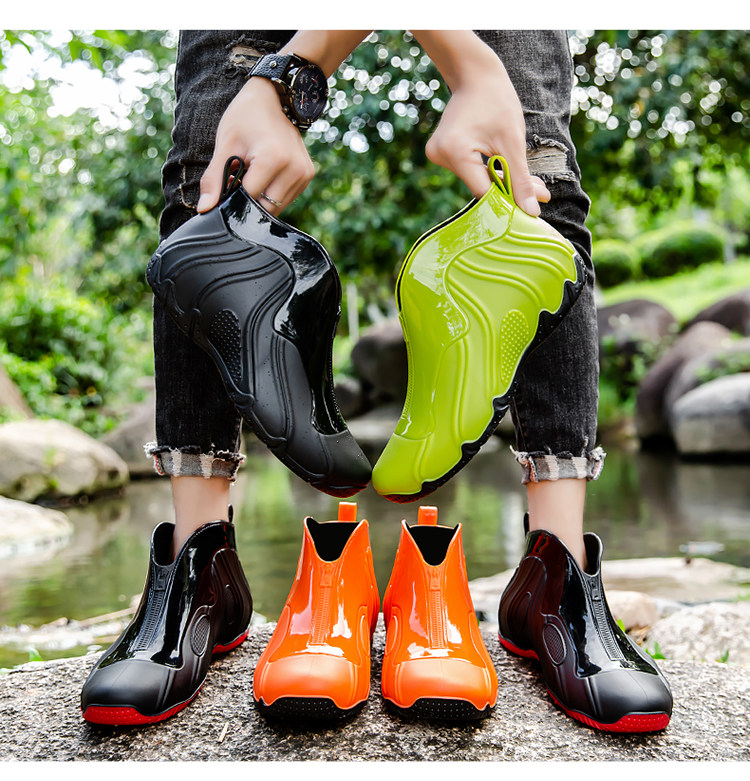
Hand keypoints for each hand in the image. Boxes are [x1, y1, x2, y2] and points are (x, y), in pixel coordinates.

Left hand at [196, 77, 314, 216]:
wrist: (271, 98)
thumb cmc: (245, 118)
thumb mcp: (226, 145)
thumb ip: (214, 179)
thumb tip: (204, 209)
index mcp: (273, 159)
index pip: (248, 198)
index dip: (233, 197)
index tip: (227, 182)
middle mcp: (294, 169)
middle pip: (265, 207)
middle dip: (248, 200)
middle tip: (240, 177)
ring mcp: (304, 173)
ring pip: (276, 206)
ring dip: (261, 198)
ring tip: (253, 173)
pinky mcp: (307, 176)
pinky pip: (286, 198)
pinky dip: (272, 193)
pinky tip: (266, 174)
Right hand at [423, 58, 549, 215]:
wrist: (475, 75)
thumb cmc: (496, 100)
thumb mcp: (513, 142)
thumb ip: (521, 180)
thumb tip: (532, 212)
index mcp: (455, 152)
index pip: (483, 192)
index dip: (509, 200)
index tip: (533, 207)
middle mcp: (439, 156)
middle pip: (480, 187)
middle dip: (510, 190)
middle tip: (541, 192)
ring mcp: (436, 155)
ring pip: (476, 181)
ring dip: (502, 181)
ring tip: (530, 180)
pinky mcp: (441, 153)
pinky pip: (470, 172)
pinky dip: (490, 172)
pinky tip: (508, 169)